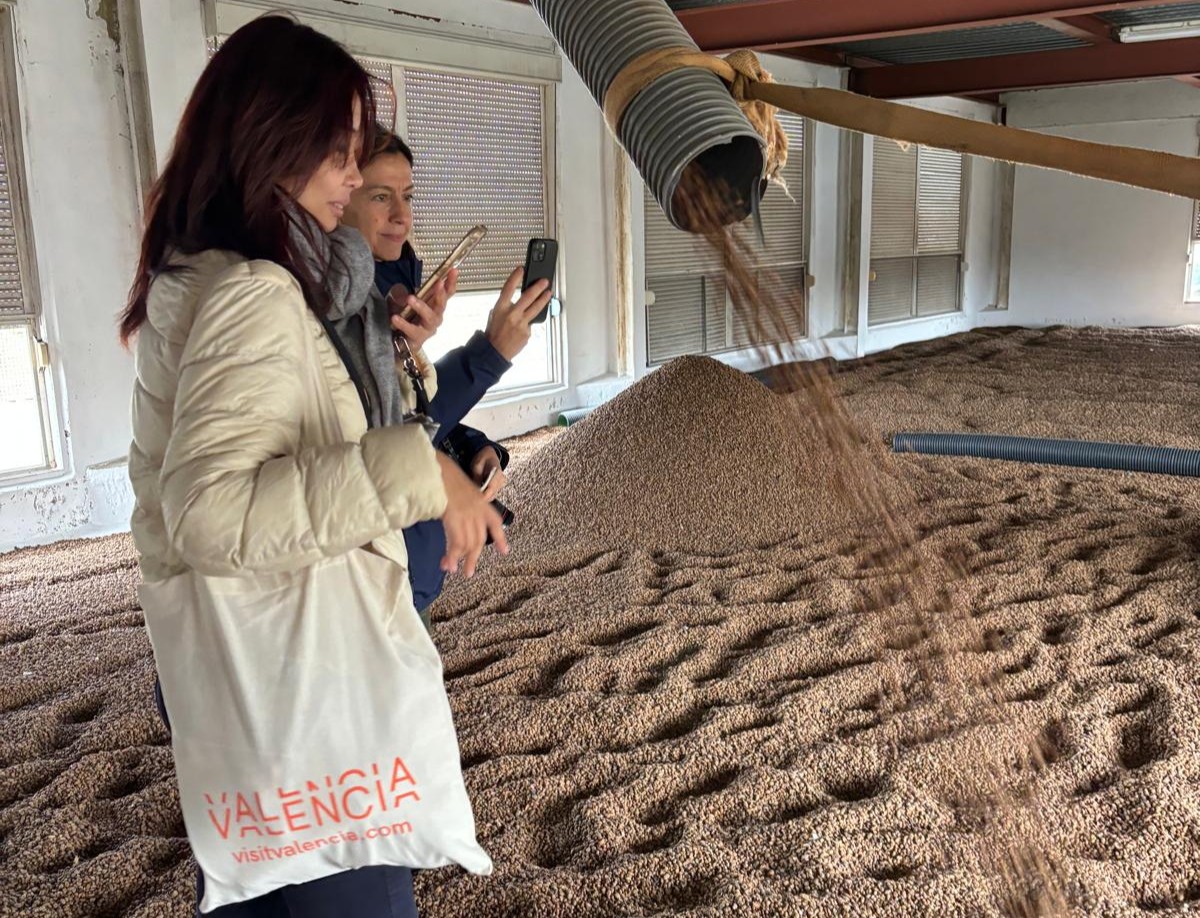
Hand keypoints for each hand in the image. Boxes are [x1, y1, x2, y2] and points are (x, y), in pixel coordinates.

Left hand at [389, 268, 456, 351]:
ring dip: (421, 307)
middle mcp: (436, 316)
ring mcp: (429, 328)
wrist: (402, 343)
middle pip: (442, 304)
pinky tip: (395, 318)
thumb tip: (399, 289)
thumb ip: (403, 294)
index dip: (451, 282)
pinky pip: (413, 330)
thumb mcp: (405, 303)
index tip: (453, 270)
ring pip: (430, 317)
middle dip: (441, 293)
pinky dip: (404, 323)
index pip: (447, 293)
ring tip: (410, 299)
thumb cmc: (408, 319)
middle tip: (438, 283)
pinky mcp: (419, 338)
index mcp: (435, 305)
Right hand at [436, 452, 507, 577]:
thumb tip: (454, 522)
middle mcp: (477, 508)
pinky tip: (447, 564)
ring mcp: (467, 512)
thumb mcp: (458, 489)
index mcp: (480, 501)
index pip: (494, 521)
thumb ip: (461, 505)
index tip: (505, 552)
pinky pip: (456, 541)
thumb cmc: (441, 475)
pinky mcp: (455, 516)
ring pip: (468, 543)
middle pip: (479, 539)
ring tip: (453, 571)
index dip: (500, 537)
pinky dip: (452, 555)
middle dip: (473, 557)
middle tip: (468, 573)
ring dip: (460, 559)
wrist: (435, 465)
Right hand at [484, 268, 552, 360]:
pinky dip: (528, 323)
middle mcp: (512, 314)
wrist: (495, 352)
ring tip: (548, 293)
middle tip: (544, 282)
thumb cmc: (493, 334)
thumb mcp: (494, 316)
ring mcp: (521, 323)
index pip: (508, 288)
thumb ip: (505, 307)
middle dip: (538, 287)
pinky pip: (531, 324)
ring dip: (543, 299)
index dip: (515, 277)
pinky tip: (523, 326)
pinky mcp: (528, 331)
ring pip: (536, 308)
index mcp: (500, 308)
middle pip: (528, 297)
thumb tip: (516, 300)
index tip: (521, 269)